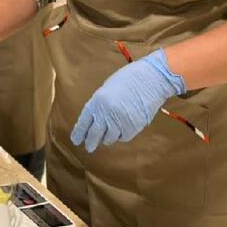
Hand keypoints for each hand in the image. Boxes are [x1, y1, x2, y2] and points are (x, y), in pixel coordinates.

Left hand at [70, 48, 185, 152]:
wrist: (150, 78)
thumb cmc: (129, 79)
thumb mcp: (108, 89)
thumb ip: (100, 105)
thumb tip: (96, 120)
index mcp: (97, 101)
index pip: (84, 122)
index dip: (79, 133)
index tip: (76, 140)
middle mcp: (105, 113)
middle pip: (94, 135)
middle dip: (90, 142)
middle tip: (89, 148)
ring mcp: (119, 121)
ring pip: (108, 138)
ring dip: (107, 138)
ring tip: (108, 136)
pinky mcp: (132, 127)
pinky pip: (123, 137)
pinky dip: (122, 135)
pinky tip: (123, 128)